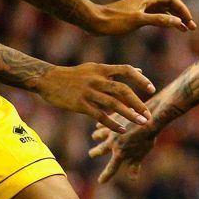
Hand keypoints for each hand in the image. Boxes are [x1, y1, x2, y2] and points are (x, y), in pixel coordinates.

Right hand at [36, 62, 155, 133]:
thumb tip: (139, 70)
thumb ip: (116, 71)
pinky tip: (121, 130)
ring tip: (141, 123)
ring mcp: (88, 92)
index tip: (151, 89)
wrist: (47, 79)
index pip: (126, 70)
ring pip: (113, 104)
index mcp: (101, 69)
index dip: (140, 79)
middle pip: (122, 90)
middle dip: (138, 103)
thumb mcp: (95, 68)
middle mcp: (96, 79)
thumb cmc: (74, 75)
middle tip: (148, 114)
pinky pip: (99, 115)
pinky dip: (112, 123)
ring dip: (129, 114)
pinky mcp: (79, 104)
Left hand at [91, 0, 196, 35]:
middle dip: (181, 14)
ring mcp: (141, 6)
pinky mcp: (136, 14)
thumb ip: (159, 20)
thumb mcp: (138, 21)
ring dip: (175, 18)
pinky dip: (165, 21)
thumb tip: (178, 21)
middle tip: (191, 28)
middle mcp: (146, 0)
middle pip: (170, 4)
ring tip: (185, 29)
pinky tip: (169, 28)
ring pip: (164, 10)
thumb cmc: (115, 21)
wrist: (94, 22)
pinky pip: (156, 15)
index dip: (182, 9)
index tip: (189, 21)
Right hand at [91, 117, 160, 183]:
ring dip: (97, 136)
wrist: (147, 120)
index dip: (106, 175)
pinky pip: (104, 123)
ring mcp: (112, 131)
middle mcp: (112, 144)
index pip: (111, 168)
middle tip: (91, 154)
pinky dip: (101, 125)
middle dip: (95, 152)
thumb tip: (132, 179)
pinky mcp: (113, 120)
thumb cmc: (147, 139)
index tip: (101, 181)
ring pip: (99, 135)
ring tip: (94, 136)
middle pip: (100, 150)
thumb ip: (134, 166)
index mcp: (120, 154)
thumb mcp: (141, 154)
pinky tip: (100, 124)